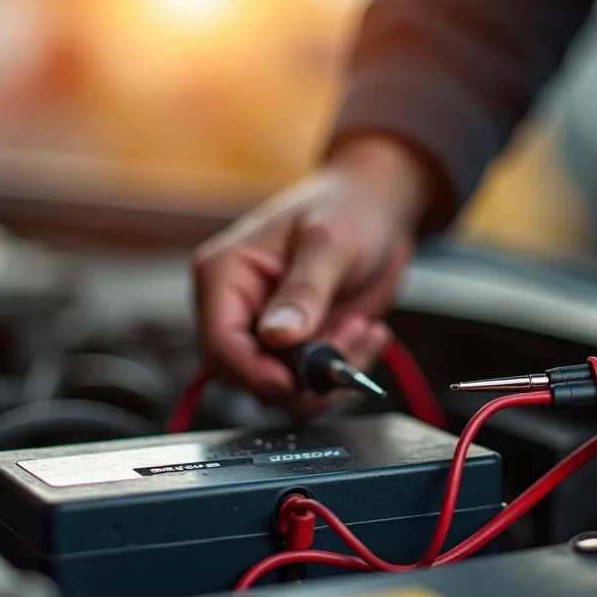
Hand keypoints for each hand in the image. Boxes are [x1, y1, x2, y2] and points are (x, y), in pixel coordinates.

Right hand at [192, 137, 429, 410]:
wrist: (376, 210)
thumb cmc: (347, 209)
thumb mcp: (329, 243)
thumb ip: (304, 290)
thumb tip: (276, 336)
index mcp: (225, 274)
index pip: (220, 343)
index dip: (253, 371)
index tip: (294, 380)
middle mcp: (237, 308)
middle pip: (247, 375)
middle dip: (301, 374)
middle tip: (348, 337)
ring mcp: (268, 332)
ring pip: (283, 387)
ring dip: (329, 373)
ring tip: (363, 327)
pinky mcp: (298, 347)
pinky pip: (311, 382)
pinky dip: (344, 370)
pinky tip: (369, 333)